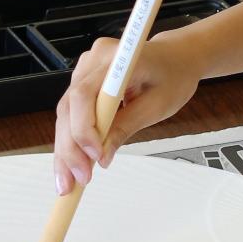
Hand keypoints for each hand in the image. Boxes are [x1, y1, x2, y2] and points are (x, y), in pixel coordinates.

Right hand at [51, 31, 202, 194]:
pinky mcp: (83, 82)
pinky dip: (71, 141)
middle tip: (73, 182)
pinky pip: (72, 114)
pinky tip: (69, 166)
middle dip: (69, 148)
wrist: (177, 58)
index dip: (83, 128)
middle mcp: (93, 60)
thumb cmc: (173, 76)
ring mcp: (85, 70)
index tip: (94, 156)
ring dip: (65, 149)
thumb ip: (127, 127)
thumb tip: (102, 157)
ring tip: (67, 183)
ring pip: (65, 114)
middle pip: (69, 107)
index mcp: (116, 59)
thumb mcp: (158, 105)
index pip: (85, 93)